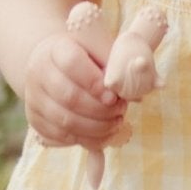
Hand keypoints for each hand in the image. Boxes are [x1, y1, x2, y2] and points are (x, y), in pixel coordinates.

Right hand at [22, 27, 127, 150]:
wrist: (53, 66)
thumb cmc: (86, 57)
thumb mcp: (100, 51)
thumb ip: (121, 63)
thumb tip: (157, 84)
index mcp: (55, 49)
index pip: (71, 63)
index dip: (95, 82)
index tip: (113, 94)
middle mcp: (38, 73)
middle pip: (69, 97)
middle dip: (101, 109)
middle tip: (121, 110)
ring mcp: (33, 98)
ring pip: (65, 120)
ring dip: (96, 127)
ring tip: (116, 122)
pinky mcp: (35, 119)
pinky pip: (60, 137)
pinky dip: (86, 140)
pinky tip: (104, 134)